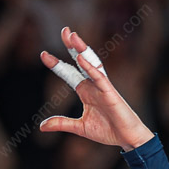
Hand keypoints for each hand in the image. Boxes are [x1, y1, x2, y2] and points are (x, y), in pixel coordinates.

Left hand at [39, 27, 153, 151]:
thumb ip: (61, 123)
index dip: (56, 64)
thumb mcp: (79, 127)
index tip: (43, 54)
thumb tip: (41, 126)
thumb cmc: (107, 131)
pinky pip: (99, 77)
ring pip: (91, 63)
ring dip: (82, 49)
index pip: (69, 73)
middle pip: (81, 60)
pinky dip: (90, 68)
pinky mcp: (110, 93)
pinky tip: (81, 58)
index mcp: (85, 91)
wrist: (127, 138)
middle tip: (64, 30)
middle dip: (72, 46)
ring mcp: (102, 87)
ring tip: (72, 35)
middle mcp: (93, 85)